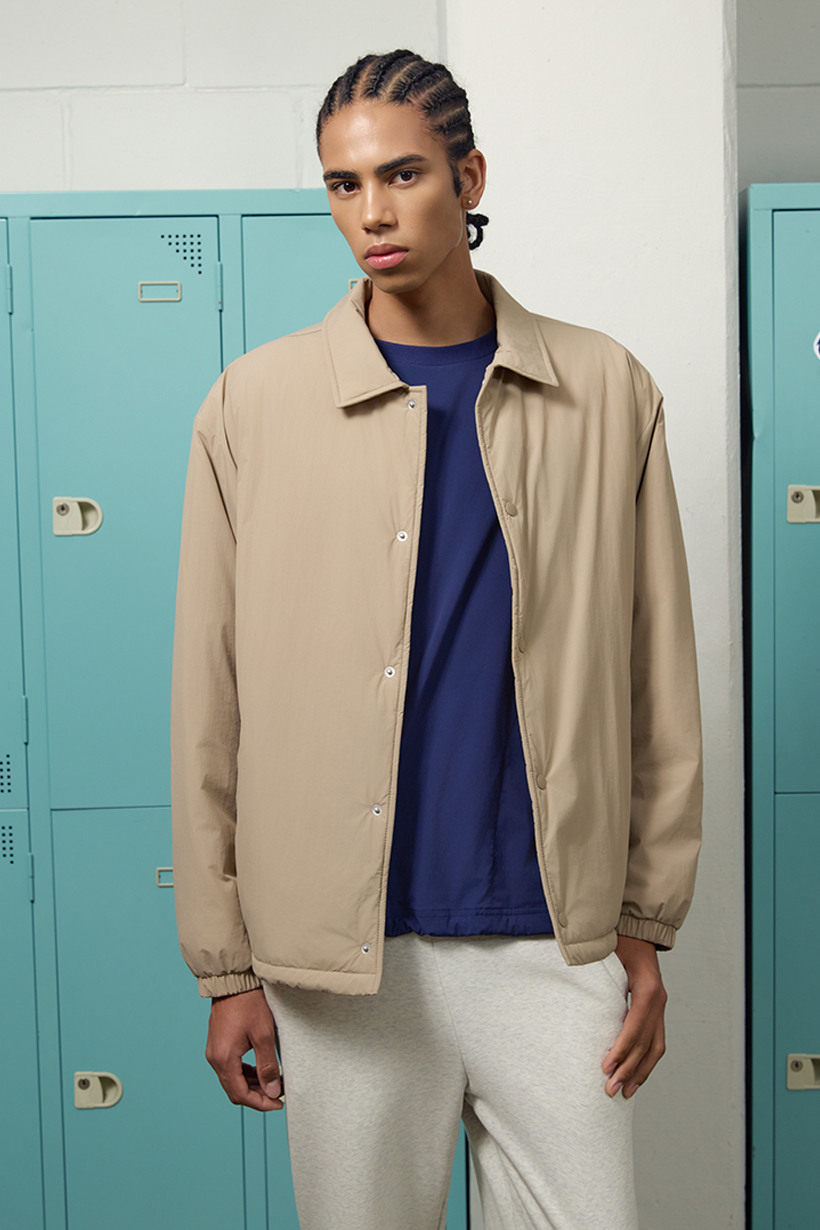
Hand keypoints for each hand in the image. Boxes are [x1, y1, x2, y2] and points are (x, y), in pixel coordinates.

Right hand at [205, 987, 283, 1111]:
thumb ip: (267, 1066)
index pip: (240, 1094)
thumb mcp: (263, 1035)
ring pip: (232, 1080)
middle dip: (257, 1096)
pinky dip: (245, 1074)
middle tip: (278, 1095)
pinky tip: (259, 1071)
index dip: (260, 1103)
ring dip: (251, 1085)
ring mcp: (214, 1051)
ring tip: (273, 1083)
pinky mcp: (217, 1043)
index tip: (278, 1103)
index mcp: (224, 1059)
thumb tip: (273, 1092)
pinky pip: (229, 1068)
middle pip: (234, 1090)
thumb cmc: (249, 1003)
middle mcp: (214, 1058)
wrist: (234, 980)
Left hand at [601, 935, 666, 1098]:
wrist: (637, 928)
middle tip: (610, 1089)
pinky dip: (646, 1061)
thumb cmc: (619, 939)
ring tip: (625, 1092)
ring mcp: (660, 1006)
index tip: (606, 1067)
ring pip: (656, 1047)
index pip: (636, 1027)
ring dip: (641, 1072)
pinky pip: (656, 1041)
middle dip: (629, 1068)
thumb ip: (594, 971)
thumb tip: (570, 987)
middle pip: (646, 1042)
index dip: (622, 1049)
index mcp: (648, 988)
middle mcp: (658, 999)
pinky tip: (636, 1076)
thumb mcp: (607, 952)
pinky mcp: (657, 1010)